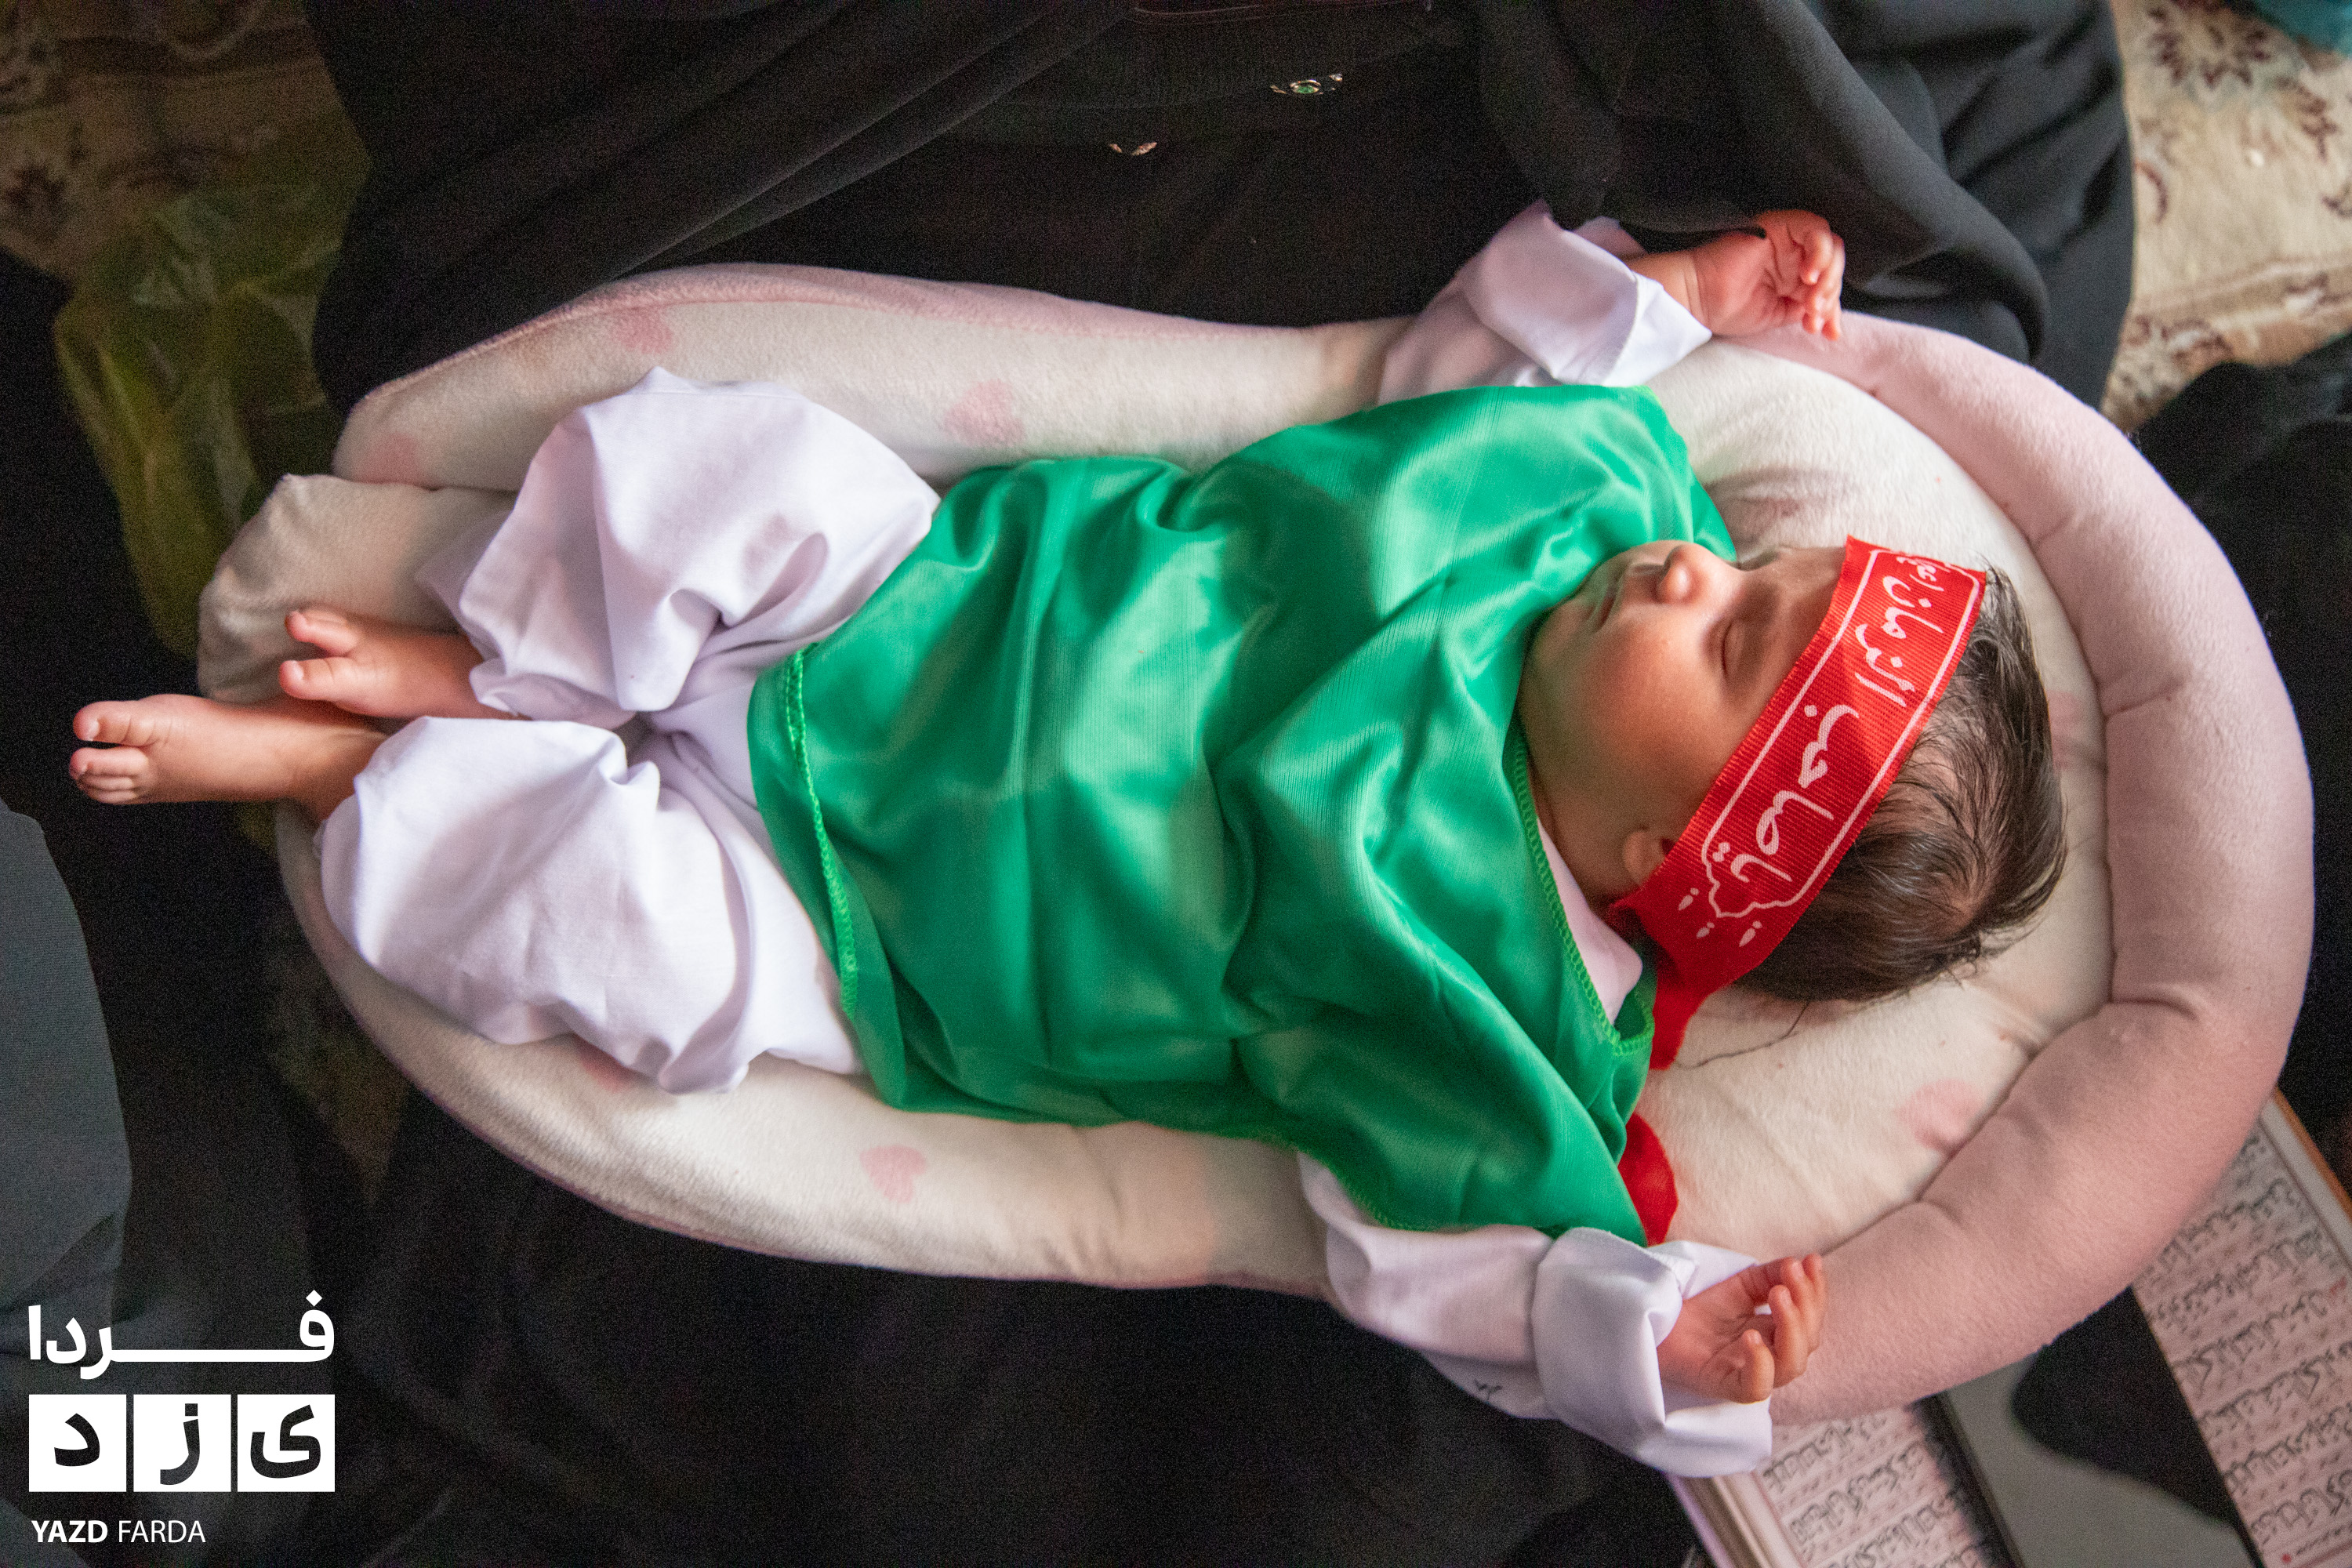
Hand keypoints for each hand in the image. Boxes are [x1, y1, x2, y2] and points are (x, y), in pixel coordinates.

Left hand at [1656, 1253, 1825, 1404]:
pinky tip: (1751, 1336)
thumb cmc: (1702, 1308)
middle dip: (1805, 1305)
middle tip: (1789, 1276)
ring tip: (1778, 1295)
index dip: (1816, 1291)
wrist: (1661, 1323)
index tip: (1812, 1262)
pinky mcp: (1726, 1385)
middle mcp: (1772, 1355)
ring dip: (1792, 1327)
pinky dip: (1761, 1364)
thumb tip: (1801, 1262)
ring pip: (1791, 1365)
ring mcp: (1751, 1372)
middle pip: (1807, 1341)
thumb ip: (1770, 1275)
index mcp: (1780, 1333)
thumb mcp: (1741, 1284)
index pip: (1812, 1317)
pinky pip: (1756, 1387)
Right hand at [1671, 211, 1844, 339]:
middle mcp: (1794, 253)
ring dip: (1828, 276)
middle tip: (1814, 314)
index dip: (1834, 308)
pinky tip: (1807, 276)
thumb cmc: (1728, 308)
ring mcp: (1788, 238)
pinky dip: (1819, 253)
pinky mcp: (1779, 225)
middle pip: (1834, 265)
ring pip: (1831, 246)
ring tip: (1811, 301)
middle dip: (1830, 294)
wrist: (1700, 300)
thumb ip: (1806, 308)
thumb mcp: (1779, 314)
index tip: (1829, 332)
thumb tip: (1830, 316)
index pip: (1828, 284)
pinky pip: (1815, 230)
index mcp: (1794, 274)